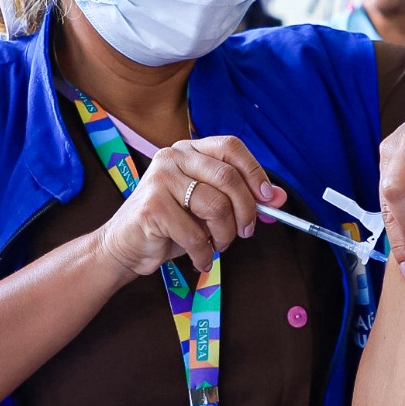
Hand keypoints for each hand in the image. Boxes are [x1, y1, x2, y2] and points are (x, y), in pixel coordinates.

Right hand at [93, 136, 286, 280]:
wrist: (124, 247)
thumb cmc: (171, 226)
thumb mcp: (210, 209)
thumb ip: (243, 199)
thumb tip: (279, 199)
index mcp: (189, 150)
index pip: (231, 147)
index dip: (255, 172)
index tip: (269, 199)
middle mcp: (173, 157)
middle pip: (228, 177)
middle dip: (245, 210)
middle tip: (247, 232)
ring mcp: (160, 179)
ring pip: (216, 207)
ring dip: (225, 236)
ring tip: (217, 246)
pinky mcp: (152, 206)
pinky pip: (196, 233)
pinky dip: (204, 253)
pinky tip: (199, 258)